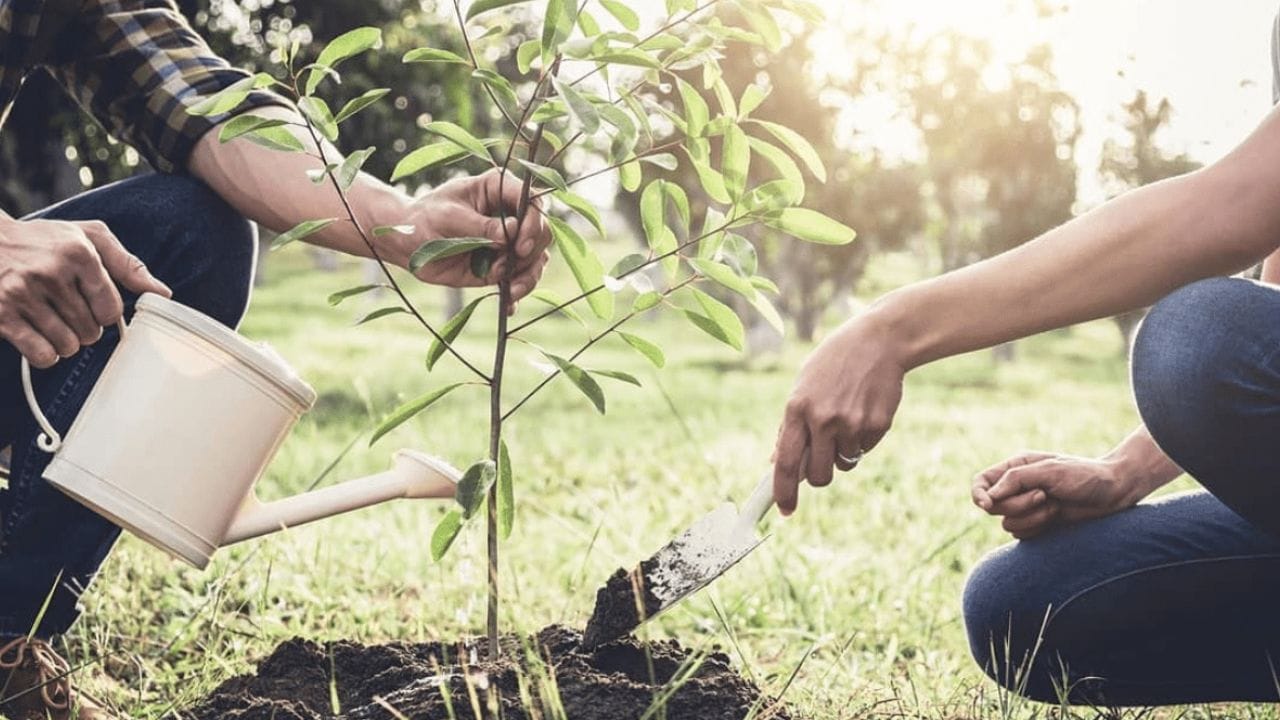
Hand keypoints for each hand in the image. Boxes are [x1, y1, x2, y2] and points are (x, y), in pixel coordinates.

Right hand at [0, 216, 170, 366]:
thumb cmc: (44, 240)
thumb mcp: (88, 238)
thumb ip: (128, 264)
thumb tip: (163, 293)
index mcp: (77, 253)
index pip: (112, 309)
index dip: (106, 313)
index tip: (94, 304)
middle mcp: (50, 273)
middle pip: (91, 331)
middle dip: (86, 328)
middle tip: (69, 311)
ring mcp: (22, 294)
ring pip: (68, 346)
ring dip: (66, 342)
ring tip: (54, 321)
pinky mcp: (1, 314)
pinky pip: (41, 355)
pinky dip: (46, 354)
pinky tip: (39, 336)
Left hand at [389, 170, 550, 311]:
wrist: (408, 244)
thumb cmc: (424, 218)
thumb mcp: (449, 217)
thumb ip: (480, 226)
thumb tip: (510, 234)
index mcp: (499, 190)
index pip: (532, 202)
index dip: (533, 223)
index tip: (519, 245)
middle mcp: (510, 214)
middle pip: (542, 232)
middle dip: (532, 251)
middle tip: (513, 263)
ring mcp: (508, 242)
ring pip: (537, 258)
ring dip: (529, 276)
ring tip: (512, 290)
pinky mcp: (502, 265)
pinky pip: (520, 279)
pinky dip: (517, 293)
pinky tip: (509, 306)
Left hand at [772, 313, 905, 515]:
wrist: (879, 340)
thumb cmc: (834, 363)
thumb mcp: (804, 386)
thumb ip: (790, 425)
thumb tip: (776, 461)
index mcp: (797, 408)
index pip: (786, 462)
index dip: (783, 491)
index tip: (785, 511)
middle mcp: (823, 419)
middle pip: (818, 476)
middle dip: (819, 476)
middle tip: (823, 460)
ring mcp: (852, 424)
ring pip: (844, 464)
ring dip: (843, 452)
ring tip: (847, 418)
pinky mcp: (877, 426)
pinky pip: (865, 449)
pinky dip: (862, 439)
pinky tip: (864, 410)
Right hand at [971, 452, 1139, 538]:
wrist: (1114, 492)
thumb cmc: (1085, 475)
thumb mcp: (1050, 470)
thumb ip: (1016, 479)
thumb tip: (988, 496)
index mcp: (1016, 468)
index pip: (981, 483)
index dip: (978, 495)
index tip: (988, 504)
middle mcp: (1017, 487)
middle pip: (993, 506)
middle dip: (1017, 505)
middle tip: (1043, 496)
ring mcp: (1026, 507)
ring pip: (1007, 523)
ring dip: (1032, 518)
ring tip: (1055, 507)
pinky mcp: (1037, 524)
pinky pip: (1022, 535)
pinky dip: (1038, 528)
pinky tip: (1056, 518)